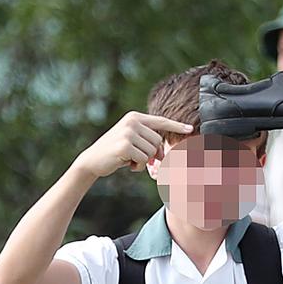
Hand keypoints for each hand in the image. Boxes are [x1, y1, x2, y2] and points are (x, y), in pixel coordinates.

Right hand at [73, 111, 192, 177]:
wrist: (92, 160)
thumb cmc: (114, 152)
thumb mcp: (132, 142)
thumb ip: (147, 142)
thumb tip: (164, 154)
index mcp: (134, 117)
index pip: (160, 121)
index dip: (177, 126)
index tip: (190, 129)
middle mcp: (132, 121)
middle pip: (158, 141)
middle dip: (153, 154)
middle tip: (141, 160)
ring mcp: (128, 132)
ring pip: (152, 152)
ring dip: (143, 161)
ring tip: (129, 160)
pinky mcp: (125, 145)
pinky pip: (143, 159)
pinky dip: (137, 166)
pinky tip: (125, 163)